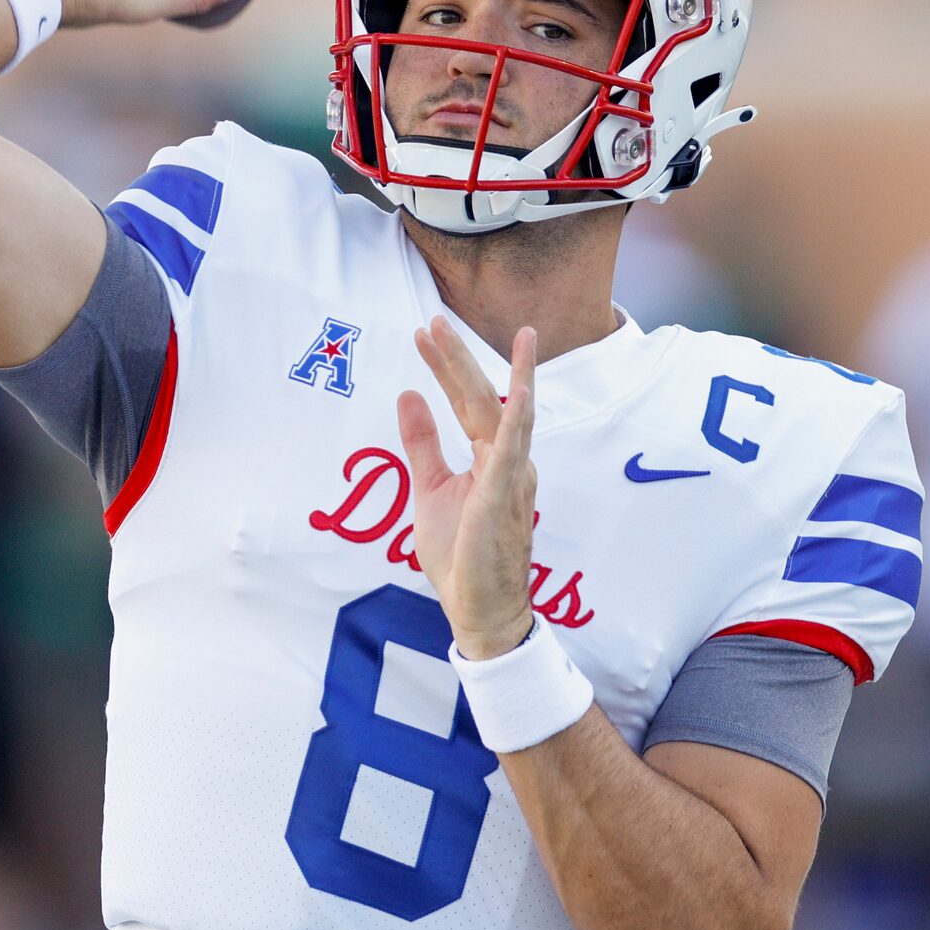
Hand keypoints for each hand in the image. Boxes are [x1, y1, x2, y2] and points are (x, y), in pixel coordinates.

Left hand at [395, 317, 539, 659]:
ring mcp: (511, 477)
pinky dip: (517, 419)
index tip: (423, 333)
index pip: (465, 401)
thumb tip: (408, 395)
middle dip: (460, 358)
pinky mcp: (504, 497)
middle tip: (436, 320)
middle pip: (482, 398)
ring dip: (502, 373)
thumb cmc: (461, 554)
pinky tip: (520, 391)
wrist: (480, 608)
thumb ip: (422, 443)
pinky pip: (512, 452)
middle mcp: (507, 461)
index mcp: (490, 457)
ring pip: (507, 414)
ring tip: (521, 336)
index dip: (445, 366)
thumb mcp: (430, 488)